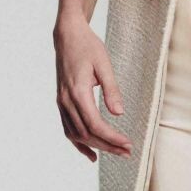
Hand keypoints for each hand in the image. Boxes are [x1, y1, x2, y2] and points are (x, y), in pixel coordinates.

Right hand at [54, 14, 131, 162]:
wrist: (67, 36)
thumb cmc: (88, 47)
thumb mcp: (104, 65)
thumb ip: (112, 90)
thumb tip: (119, 113)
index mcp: (78, 92)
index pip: (95, 124)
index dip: (112, 137)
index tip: (128, 143)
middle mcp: (66, 101)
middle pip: (87, 133)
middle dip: (108, 145)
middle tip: (127, 152)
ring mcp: (62, 103)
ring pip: (77, 134)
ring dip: (96, 146)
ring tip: (116, 152)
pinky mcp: (62, 103)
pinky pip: (68, 129)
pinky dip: (79, 144)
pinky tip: (92, 154)